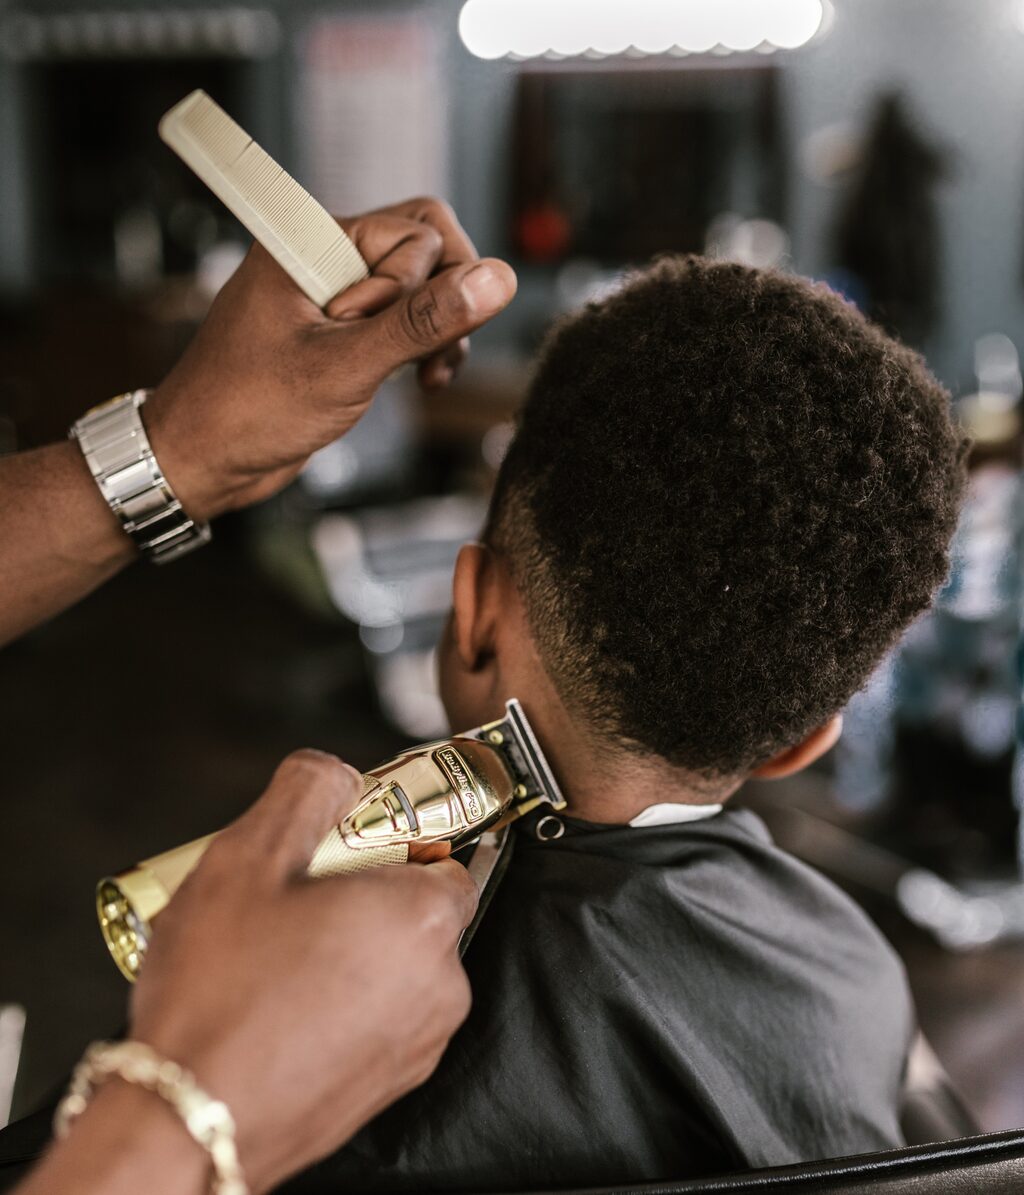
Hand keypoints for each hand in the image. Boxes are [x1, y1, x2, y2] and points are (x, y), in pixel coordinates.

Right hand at [129, 749, 478, 1193]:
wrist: (186, 1125)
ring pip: (394, 969)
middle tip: (293, 900)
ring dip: (347, 953)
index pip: (444, 855)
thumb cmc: (221, 996)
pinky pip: (375, 1021)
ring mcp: (417, 1045)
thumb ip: (306, 790)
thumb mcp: (250, 856)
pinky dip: (340, 1005)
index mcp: (424, 920)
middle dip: (361, 897)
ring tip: (273, 957)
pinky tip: (277, 1005)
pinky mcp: (385, 1089)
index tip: (346, 847)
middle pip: (415, 912)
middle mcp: (440, 985)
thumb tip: (335, 772)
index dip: (393, 842)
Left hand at [144, 197, 516, 520]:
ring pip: (421, 288)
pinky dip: (419, 348)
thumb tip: (496, 280)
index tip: (379, 338)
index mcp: (312, 239)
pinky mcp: (341, 329)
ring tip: (424, 377)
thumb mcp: (346, 367)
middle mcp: (325, 257)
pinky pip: (402, 319)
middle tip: (428, 359)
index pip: (418, 229)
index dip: (421, 287)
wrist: (201, 460)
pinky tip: (418, 381)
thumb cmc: (248, 410)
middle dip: (442, 305)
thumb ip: (422, 321)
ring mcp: (334, 294)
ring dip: (436, 332)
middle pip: (426, 250)